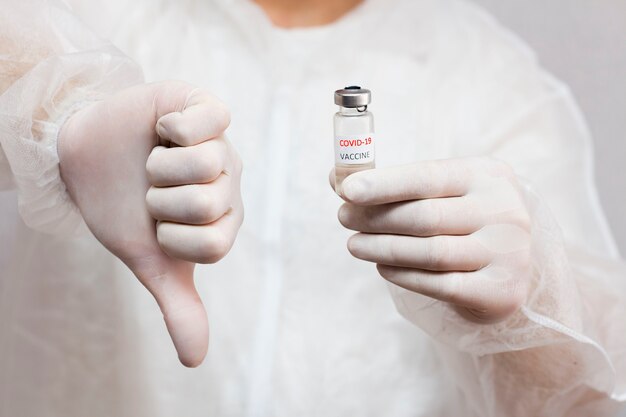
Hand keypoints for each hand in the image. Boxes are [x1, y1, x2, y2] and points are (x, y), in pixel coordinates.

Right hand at [58, 81, 242, 365]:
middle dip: (161, 200)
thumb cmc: (122, 208)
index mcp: (224, 222)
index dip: (171, 237)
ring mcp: (222, 144)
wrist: (89, 157)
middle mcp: (230, 184)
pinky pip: (209, 120)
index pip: (214, 246)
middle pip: (209, 203)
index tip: (157, 224)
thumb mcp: (149, 260)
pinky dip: (172, 129)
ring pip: (207, 164)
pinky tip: (162, 131)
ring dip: (161, 167)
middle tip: (153, 188)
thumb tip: (195, 361)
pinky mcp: (206, 109)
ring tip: (155, 160)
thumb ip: (178, 304)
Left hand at [333, 157, 530, 322]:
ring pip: (430, 252)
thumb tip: (337, 179)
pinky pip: (440, 285)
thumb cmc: (463, 223)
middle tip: (343, 218)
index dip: (384, 184)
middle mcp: (505, 211)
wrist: (509, 269)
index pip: (428, 176)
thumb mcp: (441, 195)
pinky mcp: (501, 291)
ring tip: (354, 245)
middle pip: (425, 216)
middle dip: (376, 218)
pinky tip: (381, 267)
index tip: (346, 190)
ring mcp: (509, 253)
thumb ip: (394, 186)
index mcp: (488, 176)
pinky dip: (404, 275)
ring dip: (382, 248)